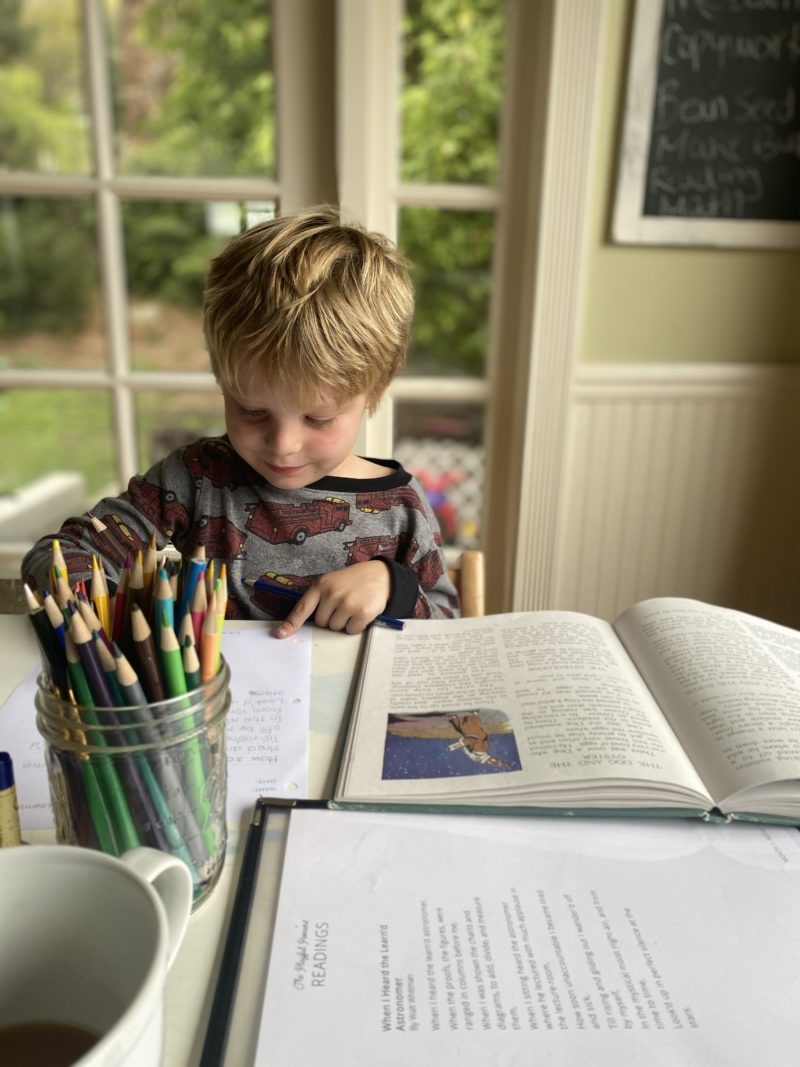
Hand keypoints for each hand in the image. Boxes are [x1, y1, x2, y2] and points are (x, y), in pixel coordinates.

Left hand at [273, 561, 391, 637]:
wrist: (381, 575)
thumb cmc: (352, 581)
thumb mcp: (332, 582)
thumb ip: (318, 598)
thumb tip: (301, 623)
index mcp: (321, 585)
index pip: (302, 608)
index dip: (291, 623)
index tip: (280, 634)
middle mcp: (332, 593)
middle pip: (321, 622)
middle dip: (331, 618)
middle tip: (343, 605)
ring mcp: (347, 603)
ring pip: (335, 628)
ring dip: (343, 623)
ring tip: (353, 607)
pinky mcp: (362, 613)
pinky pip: (350, 631)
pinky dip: (355, 626)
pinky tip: (361, 612)